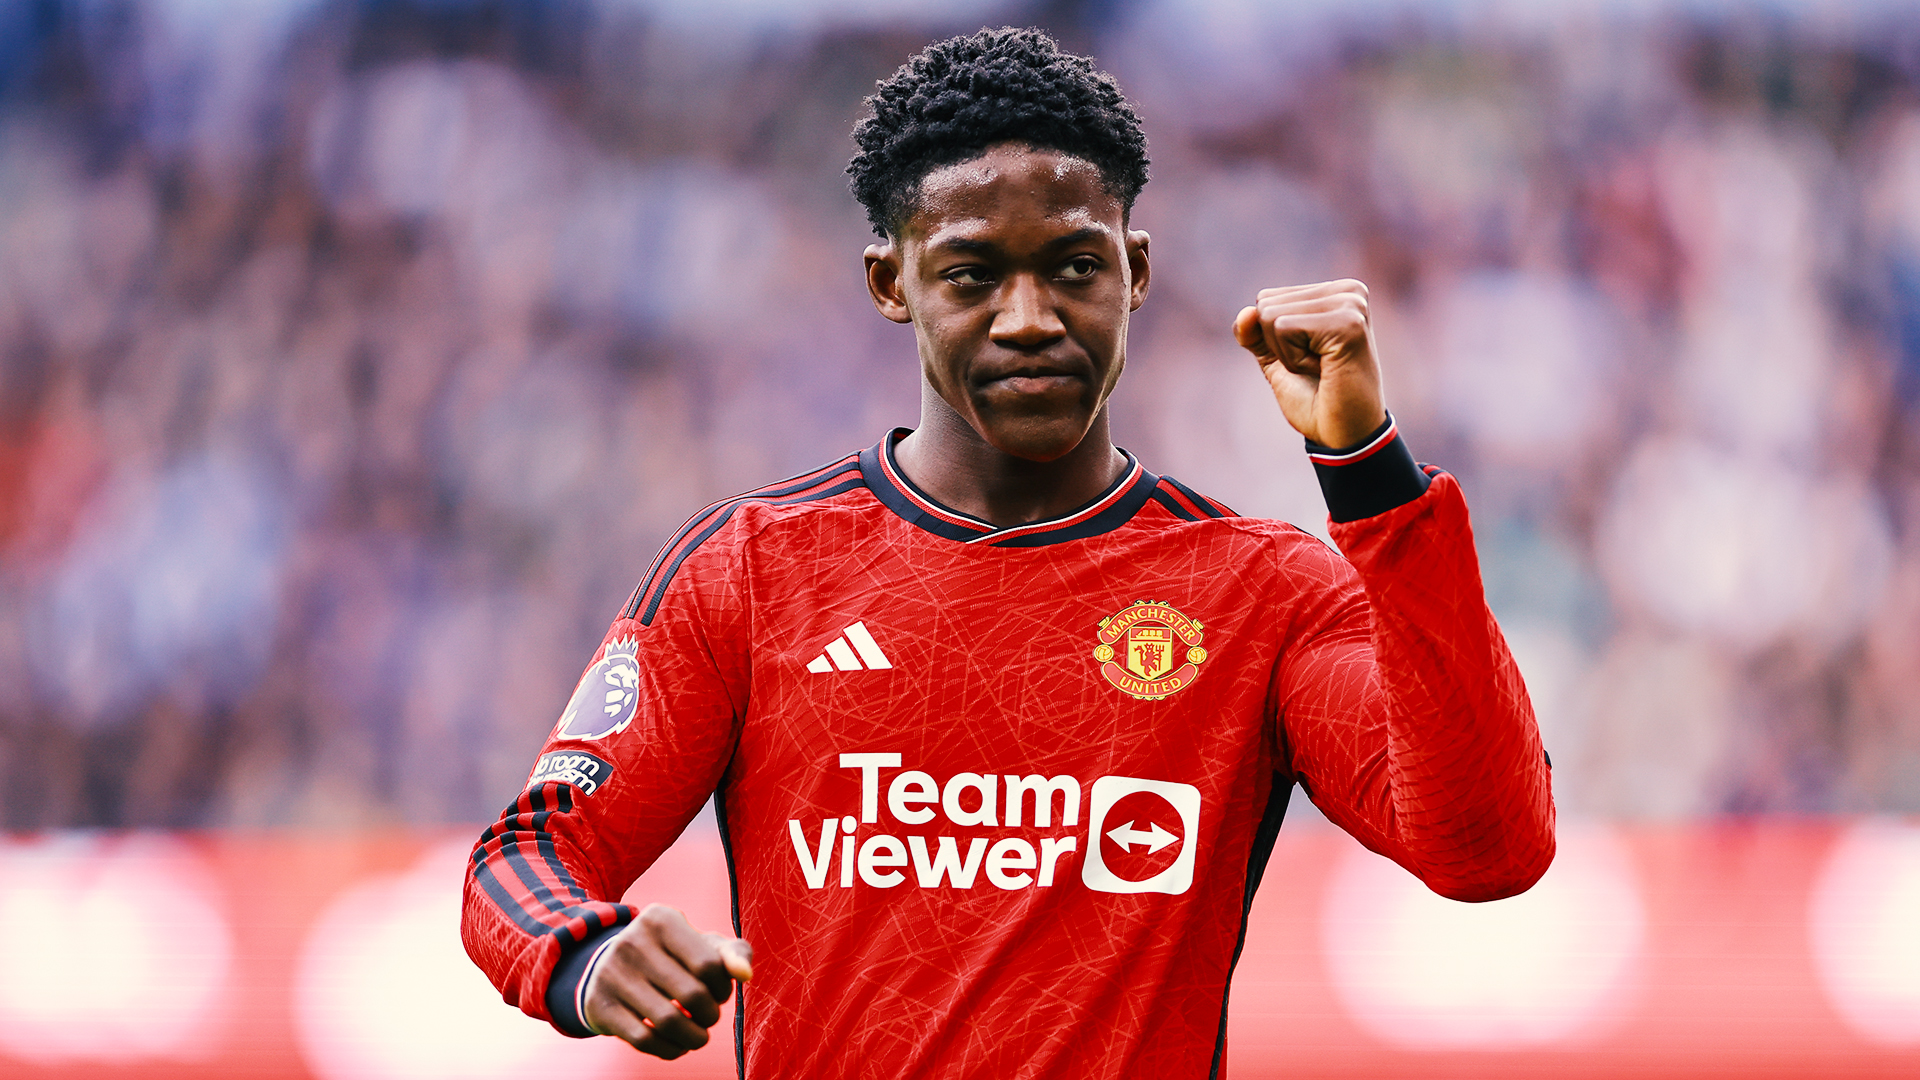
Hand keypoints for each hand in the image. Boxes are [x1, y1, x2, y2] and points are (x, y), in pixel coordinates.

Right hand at [581, 904, 753, 1059]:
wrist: (609, 965)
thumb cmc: (672, 956)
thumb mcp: (701, 944)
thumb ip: (733, 953)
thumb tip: (745, 973)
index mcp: (660, 919)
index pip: (709, 964)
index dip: (723, 987)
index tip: (719, 992)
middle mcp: (632, 942)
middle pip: (692, 995)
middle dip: (711, 1015)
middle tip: (709, 1016)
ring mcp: (612, 974)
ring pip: (669, 1022)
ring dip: (695, 1038)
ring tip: (699, 1036)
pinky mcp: (600, 1006)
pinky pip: (644, 1040)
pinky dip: (670, 1050)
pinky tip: (678, 1045)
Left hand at [1233, 279, 1386, 449]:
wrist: (1345, 436)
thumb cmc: (1316, 399)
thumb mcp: (1278, 359)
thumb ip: (1256, 334)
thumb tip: (1244, 314)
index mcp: (1337, 292)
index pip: (1267, 298)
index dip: (1276, 340)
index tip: (1312, 358)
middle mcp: (1349, 291)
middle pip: (1266, 303)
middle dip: (1279, 346)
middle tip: (1317, 367)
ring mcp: (1351, 304)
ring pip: (1271, 316)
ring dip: (1288, 355)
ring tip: (1322, 369)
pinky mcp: (1347, 323)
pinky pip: (1283, 328)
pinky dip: (1293, 359)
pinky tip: (1325, 369)